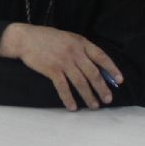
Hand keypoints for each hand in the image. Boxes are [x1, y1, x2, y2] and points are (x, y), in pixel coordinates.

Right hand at [0, 23, 119, 110]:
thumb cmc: (46, 38)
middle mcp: (74, 52)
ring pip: (81, 82)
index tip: (119, 81)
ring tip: (94, 106)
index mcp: (80, 42)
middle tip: (108, 100)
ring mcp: (63, 61)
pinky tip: (73, 107)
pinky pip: (63, 87)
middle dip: (102, 88)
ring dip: (89, 96)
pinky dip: (69, 98)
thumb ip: (81, 49)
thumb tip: (96, 67)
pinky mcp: (52, 70)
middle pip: (93, 73)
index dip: (111, 69)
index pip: (101, 57)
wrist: (25, 38)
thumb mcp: (68, 38)